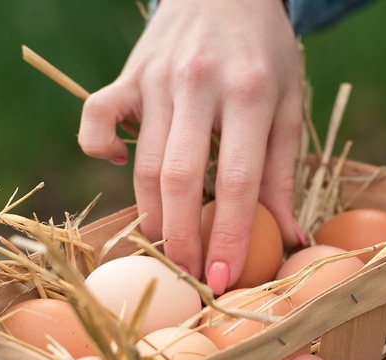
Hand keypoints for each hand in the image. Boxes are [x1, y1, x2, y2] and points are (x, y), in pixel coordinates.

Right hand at [78, 0, 303, 293]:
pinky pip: (96, 117)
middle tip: (190, 278)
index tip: (225, 279)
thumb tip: (289, 238)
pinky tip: (119, 166)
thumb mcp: (287, 105)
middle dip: (183, 239)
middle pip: (181, 178)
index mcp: (249, 93)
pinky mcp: (127, 75)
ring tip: (168, 249)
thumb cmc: (264, 54)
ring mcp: (155, 78)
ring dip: (153, 215)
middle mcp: (198, 85)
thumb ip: (284, 171)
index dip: (231, 236)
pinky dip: (98, 148)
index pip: (239, 180)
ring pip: (144, 162)